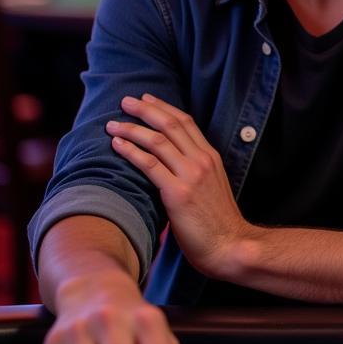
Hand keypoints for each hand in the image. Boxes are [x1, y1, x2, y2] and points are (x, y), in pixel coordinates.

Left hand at [107, 93, 250, 277]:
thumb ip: (194, 171)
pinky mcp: (177, 193)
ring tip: (112, 124)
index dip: (164, 108)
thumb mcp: (212, 186)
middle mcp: (202, 160)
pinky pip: (149, 165)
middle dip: (146, 109)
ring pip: (157, 141)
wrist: (230, 244)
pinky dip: (131, 151)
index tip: (147, 99)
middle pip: (170, 125)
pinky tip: (116, 145)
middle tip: (126, 100)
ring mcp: (191, 175)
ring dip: (132, 128)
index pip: (186, 122)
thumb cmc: (217, 222)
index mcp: (211, 156)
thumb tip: (171, 164)